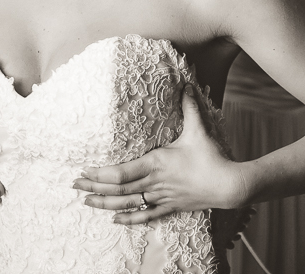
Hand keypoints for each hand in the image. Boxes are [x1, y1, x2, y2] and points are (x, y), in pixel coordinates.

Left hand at [72, 89, 242, 224]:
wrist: (229, 185)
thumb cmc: (212, 157)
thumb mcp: (198, 129)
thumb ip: (189, 107)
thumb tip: (186, 85)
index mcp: (156, 162)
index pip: (120, 173)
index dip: (100, 174)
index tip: (85, 170)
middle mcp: (154, 182)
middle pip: (118, 189)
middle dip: (94, 188)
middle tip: (75, 185)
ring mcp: (161, 196)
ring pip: (128, 204)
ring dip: (105, 204)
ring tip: (87, 202)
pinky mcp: (170, 206)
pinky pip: (145, 215)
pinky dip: (129, 218)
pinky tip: (115, 219)